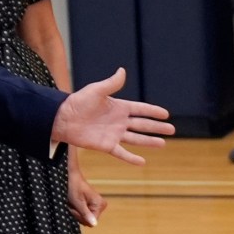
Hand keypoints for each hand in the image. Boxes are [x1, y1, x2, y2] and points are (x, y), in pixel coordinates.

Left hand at [49, 67, 174, 164]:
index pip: (141, 109)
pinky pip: (121, 153)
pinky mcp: (106, 145)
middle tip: (172, 129)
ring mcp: (114, 134)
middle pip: (143, 124)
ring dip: (149, 142)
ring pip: (136, 139)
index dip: (153, 111)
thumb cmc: (77, 102)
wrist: (62, 118)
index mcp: (119, 107)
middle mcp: (119, 121)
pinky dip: (131, 158)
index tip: (166, 114)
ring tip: (163, 144)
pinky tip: (142, 162)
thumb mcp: (96, 91)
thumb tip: (122, 71)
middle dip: (157, 127)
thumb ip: (111, 84)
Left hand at [66, 157, 108, 227]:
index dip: (80, 217)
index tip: (74, 208)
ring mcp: (97, 205)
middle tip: (73, 204)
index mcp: (100, 204)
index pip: (90, 222)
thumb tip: (94, 224)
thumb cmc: (74, 186)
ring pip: (84, 218)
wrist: (71, 176)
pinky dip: (76, 210)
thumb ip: (85, 214)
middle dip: (77, 214)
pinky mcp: (91, 205)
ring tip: (73, 202)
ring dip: (76, 212)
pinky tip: (74, 203)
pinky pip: (83, 213)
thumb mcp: (77, 202)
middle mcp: (101, 205)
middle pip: (88, 221)